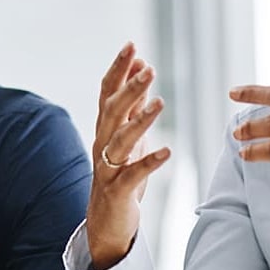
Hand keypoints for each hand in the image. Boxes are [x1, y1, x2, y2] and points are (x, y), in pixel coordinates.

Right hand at [86, 42, 170, 269]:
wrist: (105, 223)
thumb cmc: (120, 175)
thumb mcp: (128, 136)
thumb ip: (133, 105)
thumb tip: (141, 69)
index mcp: (105, 129)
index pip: (107, 93)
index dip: (118, 69)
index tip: (132, 46)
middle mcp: (102, 144)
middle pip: (112, 111)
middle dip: (129, 88)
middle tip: (148, 68)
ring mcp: (107, 168)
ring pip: (120, 140)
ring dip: (140, 120)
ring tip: (160, 102)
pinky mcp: (118, 191)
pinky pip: (133, 174)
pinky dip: (150, 162)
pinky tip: (168, 152)